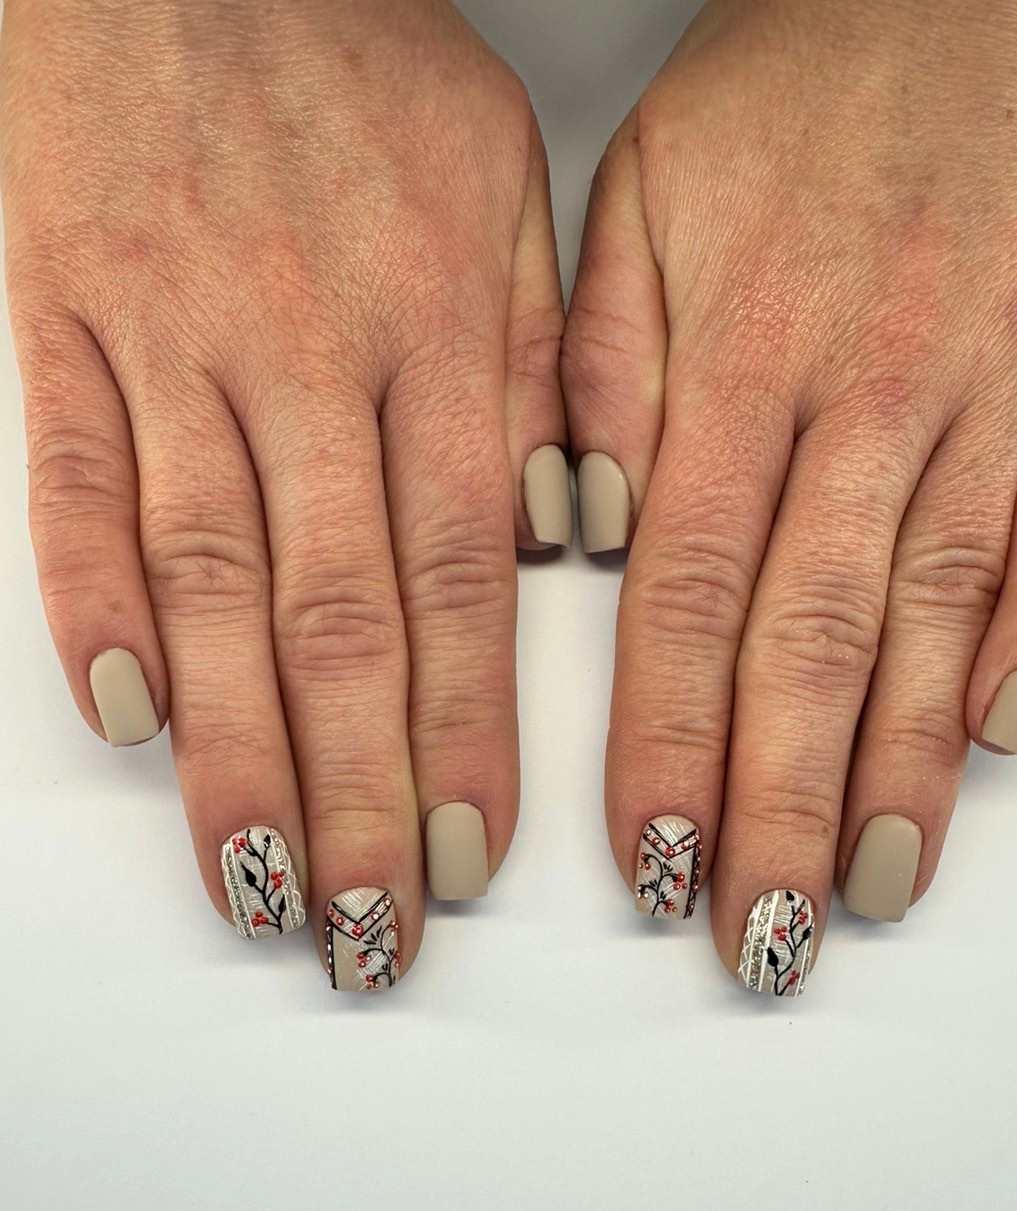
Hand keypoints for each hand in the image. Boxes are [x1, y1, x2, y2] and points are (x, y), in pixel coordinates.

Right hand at [1, 0, 568, 988]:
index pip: (461, 580)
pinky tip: (123, 719)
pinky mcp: (62, 317)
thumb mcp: (512, 185)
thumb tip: (565, 534)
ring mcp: (174, 338)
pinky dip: (91, 601)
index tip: (467, 860)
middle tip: (364, 929)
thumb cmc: (360, 58)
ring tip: (255, 884)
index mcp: (438, 328)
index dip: (462, 735)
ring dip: (231, 747)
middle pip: (334, 617)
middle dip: (355, 793)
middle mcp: (308, 353)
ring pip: (206, 579)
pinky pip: (74, 479)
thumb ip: (549, 365)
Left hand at [562, 0, 1016, 993]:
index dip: (673, 744)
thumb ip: (602, 369)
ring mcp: (994, 382)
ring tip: (871, 888)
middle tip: (761, 936)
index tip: (657, 862)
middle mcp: (871, 383)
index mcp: (743, 352)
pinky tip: (1003, 739)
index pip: (690, 593)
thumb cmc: (785, 97)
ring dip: (906, 763)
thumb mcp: (638, 200)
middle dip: (783, 801)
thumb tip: (587, 533)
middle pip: (817, 634)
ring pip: (944, 607)